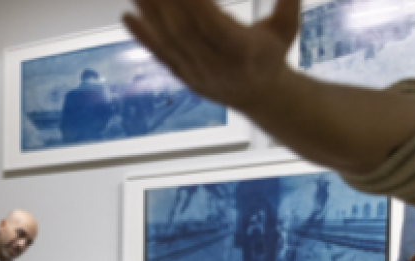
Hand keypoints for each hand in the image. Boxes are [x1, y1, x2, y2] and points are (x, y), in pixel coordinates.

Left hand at [123, 0, 299, 111]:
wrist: (260, 96)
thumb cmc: (271, 54)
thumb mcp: (286, 27)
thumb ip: (287, 1)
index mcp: (243, 52)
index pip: (213, 25)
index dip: (196, 4)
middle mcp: (217, 65)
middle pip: (185, 31)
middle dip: (166, 3)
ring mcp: (196, 73)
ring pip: (169, 42)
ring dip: (150, 14)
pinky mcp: (182, 76)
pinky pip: (159, 56)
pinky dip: (142, 36)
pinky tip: (127, 16)